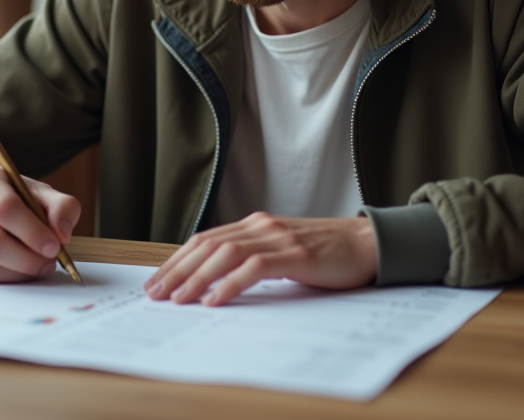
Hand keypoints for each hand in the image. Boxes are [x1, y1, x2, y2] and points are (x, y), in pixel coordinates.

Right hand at [0, 164, 80, 282]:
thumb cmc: (13, 198)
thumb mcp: (40, 193)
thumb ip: (62, 207)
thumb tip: (62, 234)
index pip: (4, 208)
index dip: (32, 232)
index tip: (54, 247)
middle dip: (26, 259)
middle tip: (48, 262)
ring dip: (18, 274)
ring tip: (36, 266)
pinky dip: (3, 280)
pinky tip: (16, 270)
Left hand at [143, 212, 376, 306]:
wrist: (366, 244)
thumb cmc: (325, 253)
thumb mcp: (282, 251)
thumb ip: (253, 258)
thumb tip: (215, 281)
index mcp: (255, 224)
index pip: (205, 240)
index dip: (178, 260)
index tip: (157, 281)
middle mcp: (262, 226)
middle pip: (208, 246)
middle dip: (178, 270)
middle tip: (156, 294)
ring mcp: (279, 238)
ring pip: (226, 255)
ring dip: (197, 278)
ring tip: (179, 299)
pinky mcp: (296, 255)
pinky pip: (255, 268)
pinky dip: (231, 284)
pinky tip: (215, 299)